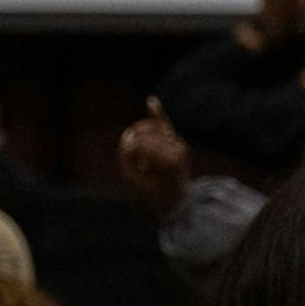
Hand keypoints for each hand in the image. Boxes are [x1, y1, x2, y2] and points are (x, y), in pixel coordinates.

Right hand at [118, 96, 189, 216]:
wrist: (178, 204)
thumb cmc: (154, 195)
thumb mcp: (134, 181)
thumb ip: (126, 156)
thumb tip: (128, 134)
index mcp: (170, 160)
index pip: (139, 144)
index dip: (128, 154)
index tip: (132, 168)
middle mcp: (177, 147)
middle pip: (143, 134)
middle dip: (132, 147)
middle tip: (139, 168)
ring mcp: (177, 143)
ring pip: (148, 128)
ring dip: (138, 141)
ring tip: (144, 162)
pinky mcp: (175, 142)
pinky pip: (163, 123)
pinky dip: (157, 113)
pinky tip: (150, 101)